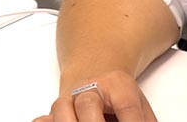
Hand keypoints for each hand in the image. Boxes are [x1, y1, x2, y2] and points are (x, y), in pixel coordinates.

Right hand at [34, 71, 156, 121]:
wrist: (94, 70)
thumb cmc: (118, 95)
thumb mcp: (139, 103)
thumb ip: (143, 120)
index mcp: (118, 84)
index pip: (126, 106)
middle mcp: (90, 88)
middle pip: (89, 104)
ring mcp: (69, 98)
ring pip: (61, 109)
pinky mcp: (54, 111)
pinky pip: (44, 118)